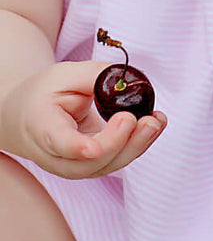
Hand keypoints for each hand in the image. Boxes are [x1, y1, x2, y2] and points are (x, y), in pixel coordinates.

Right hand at [0, 60, 165, 178]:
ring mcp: (74, 164)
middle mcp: (56, 155)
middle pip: (87, 163)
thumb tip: (131, 81)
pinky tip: (154, 123)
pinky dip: (139, 144)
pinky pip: (117, 161)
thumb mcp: (66, 74)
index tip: (94, 148)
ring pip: (105, 166)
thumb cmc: (48, 94)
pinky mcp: (93, 164)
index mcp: (42, 126)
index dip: (77, 148)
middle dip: (118, 143)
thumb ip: (97, 76)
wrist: (30, 115)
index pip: (58, 143)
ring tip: (155, 121)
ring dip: (136, 146)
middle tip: (139, 119)